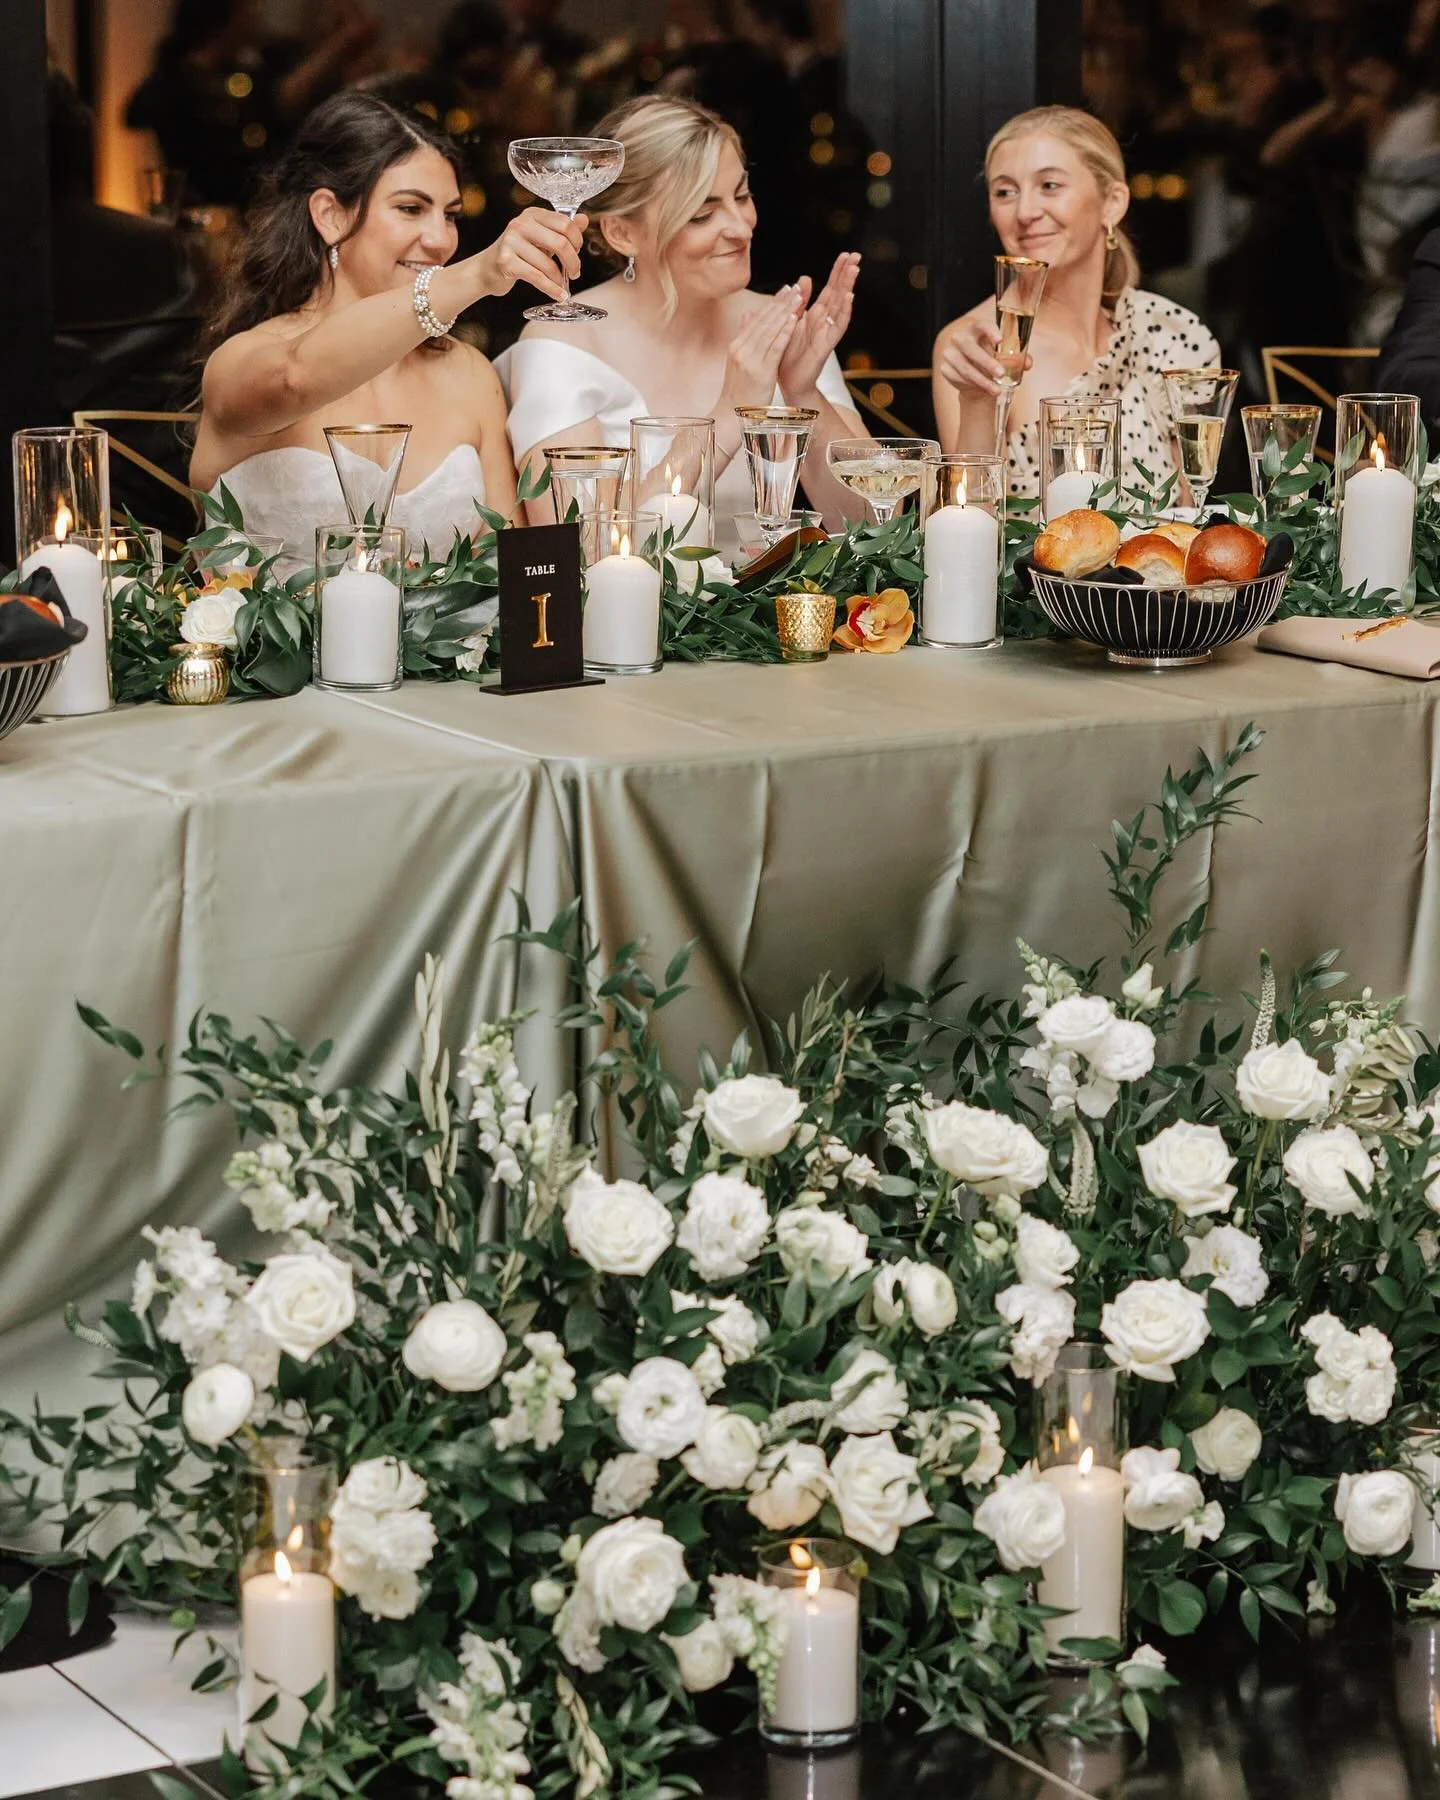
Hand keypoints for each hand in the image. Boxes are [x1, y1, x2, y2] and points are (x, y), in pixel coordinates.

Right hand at [472, 208, 585, 302]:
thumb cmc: (517, 254)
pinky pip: (537, 277)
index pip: (565, 223)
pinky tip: (559, 295)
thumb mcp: (541, 238)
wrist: (487, 269)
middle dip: (573, 262)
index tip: (577, 253)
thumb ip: (562, 229)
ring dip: (560, 280)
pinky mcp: (506, 261)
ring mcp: (511, 241)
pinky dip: (551, 289)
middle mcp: (521, 223)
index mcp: (532, 215)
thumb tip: (584, 220)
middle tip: (575, 274)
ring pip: (549, 264)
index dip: (577, 241)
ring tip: (562, 287)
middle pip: (560, 242)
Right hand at [719, 289, 804, 409]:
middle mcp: (741, 348)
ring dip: (786, 311)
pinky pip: (775, 347)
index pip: (757, 318)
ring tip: (799, 297)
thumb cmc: (738, 392)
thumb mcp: (738, 362)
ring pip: (770, 329)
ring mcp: (750, 359)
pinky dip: (785, 331)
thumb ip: (744, 338)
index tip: (786, 289)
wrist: (730, 415)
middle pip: (764, 320)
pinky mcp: (760, 371)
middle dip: (781, 302)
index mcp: (736, 345)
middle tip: (795, 286)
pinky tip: (794, 319)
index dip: (773, 302)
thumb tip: (747, 315)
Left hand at [777, 253, 859, 401]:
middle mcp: (824, 322)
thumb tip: (804, 277)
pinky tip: (849, 299)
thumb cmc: (789, 355)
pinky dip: (844, 312)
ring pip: (841, 306)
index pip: (830, 288)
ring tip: (855, 269)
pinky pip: (837, 327)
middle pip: (839, 293)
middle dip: (847, 274)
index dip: (838, 271)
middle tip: (856, 255)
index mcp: (815, 315)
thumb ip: (799, 301)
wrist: (789, 383)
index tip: (846, 254)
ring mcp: (827, 333)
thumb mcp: (791, 321)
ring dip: (848, 287)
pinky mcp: (826, 345)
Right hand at [935, 314, 1024, 398]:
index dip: (990, 331)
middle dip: (986, 362)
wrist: (975, 378)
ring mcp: (950, 353)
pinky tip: (985, 389)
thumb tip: (1027, 364)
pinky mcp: (945, 369)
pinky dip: (974, 385)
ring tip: (996, 390)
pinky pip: (960, 379)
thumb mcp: (1004, 356)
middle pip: (970, 348)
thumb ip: (1017, 358)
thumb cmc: (991, 360)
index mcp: (976, 328)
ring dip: (982, 381)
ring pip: (965, 368)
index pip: (981, 325)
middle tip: (1001, 374)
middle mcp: (960, 338)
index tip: (1000, 340)